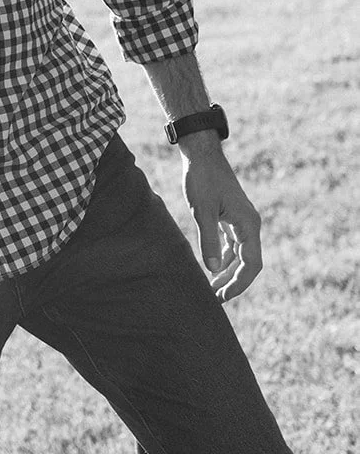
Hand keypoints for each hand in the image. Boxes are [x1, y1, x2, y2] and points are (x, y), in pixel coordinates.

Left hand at [178, 133, 262, 301]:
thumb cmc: (202, 179)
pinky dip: (224, 257)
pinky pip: (232, 244)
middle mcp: (250, 224)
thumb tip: (212, 269)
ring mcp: (241, 221)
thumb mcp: (202, 210)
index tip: (223, 296)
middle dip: (233, 282)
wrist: (201, 154)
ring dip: (228, 272)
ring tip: (212, 288)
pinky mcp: (231, 217)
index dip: (239, 284)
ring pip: (240, 255)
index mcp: (248, 225)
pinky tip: (212, 268)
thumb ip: (208, 239)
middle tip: (216, 299)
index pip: (251, 264)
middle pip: (248, 263)